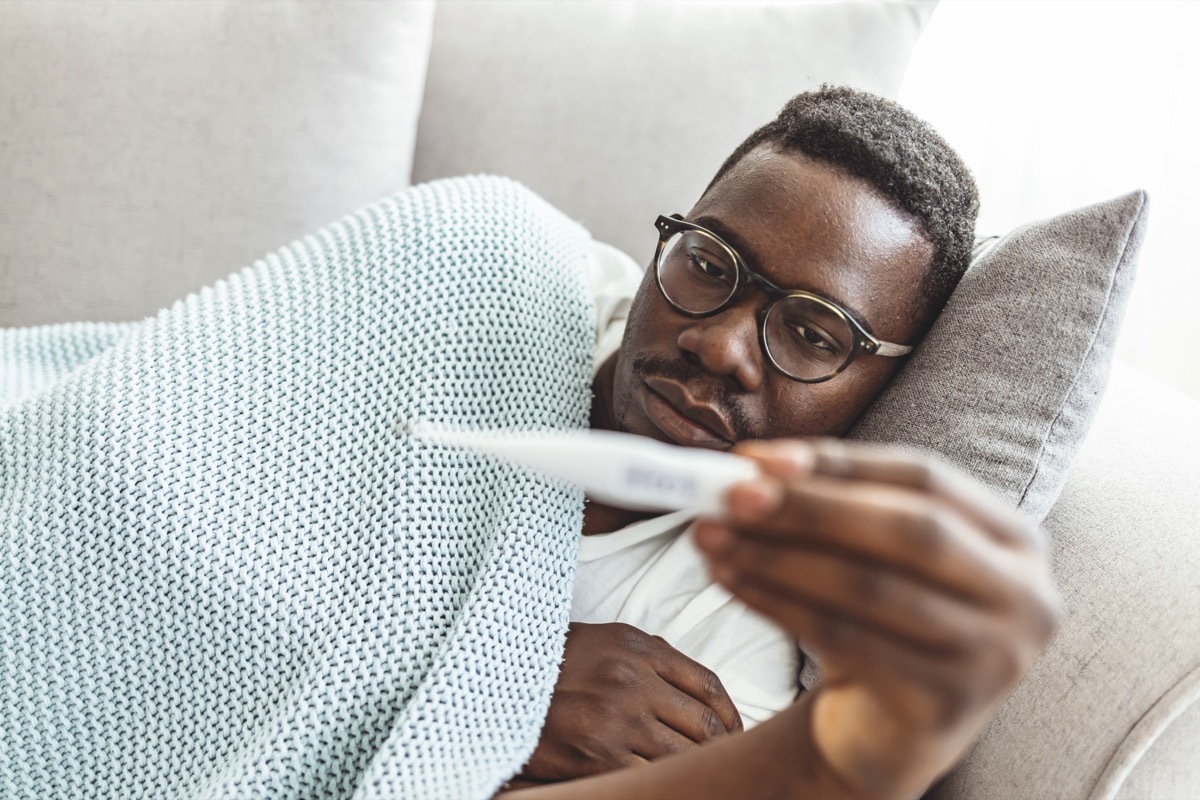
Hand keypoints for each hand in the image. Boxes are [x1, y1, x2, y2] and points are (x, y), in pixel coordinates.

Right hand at [520, 621, 742, 782]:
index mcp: (639, 648)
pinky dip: (660, 782)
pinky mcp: (598, 759)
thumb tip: (701, 693)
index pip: (706, 684)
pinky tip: (662, 782)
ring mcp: (616, 722)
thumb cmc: (554, 662)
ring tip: (697, 774)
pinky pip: (647, 777)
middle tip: (725, 759)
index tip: (734, 728)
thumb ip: (653, 659)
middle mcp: (633, 681)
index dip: (730, 713)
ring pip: (682, 756)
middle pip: (703, 724)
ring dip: (696, 769)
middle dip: (721, 746)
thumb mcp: (607, 641)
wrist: (497, 683)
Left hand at [692, 439, 1058, 799]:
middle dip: (810, 507)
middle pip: (909, 530)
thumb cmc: (884, 622)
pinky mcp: (946, 703)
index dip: (840, 462)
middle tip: (731, 494)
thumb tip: (751, 465)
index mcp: (1015, 539)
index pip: (924, 477)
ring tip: (713, 539)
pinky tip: (732, 583)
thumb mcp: (877, 558)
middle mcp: (1023, 595)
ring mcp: (993, 656)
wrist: (893, 730)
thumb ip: (835, 506)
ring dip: (779, 557)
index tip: (759, 455)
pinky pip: (846, 639)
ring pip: (870, 587)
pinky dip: (778, 604)